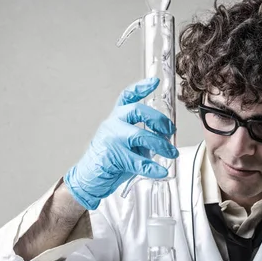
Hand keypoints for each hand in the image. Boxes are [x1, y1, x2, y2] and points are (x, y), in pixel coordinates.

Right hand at [64, 77, 177, 209]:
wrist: (89, 178)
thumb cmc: (111, 159)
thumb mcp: (125, 141)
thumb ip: (143, 135)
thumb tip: (166, 138)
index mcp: (116, 117)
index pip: (127, 96)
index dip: (141, 87)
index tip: (155, 82)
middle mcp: (112, 124)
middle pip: (137, 110)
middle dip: (158, 119)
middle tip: (170, 130)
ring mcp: (111, 140)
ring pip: (140, 135)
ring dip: (161, 145)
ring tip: (172, 153)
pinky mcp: (113, 158)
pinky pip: (138, 161)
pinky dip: (152, 168)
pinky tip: (161, 171)